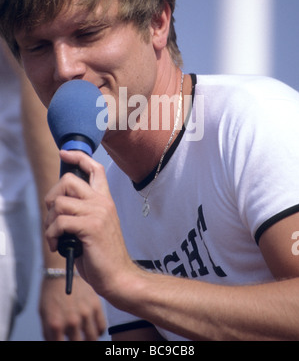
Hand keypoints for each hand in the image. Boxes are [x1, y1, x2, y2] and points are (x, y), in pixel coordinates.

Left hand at [39, 275, 105, 340]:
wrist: (60, 271)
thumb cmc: (50, 293)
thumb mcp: (43, 314)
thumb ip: (49, 333)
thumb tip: (57, 342)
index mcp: (56, 325)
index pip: (63, 347)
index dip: (65, 346)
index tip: (67, 341)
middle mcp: (72, 321)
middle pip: (80, 345)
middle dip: (78, 343)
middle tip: (77, 339)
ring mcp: (86, 313)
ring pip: (93, 338)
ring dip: (89, 340)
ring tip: (85, 337)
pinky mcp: (96, 305)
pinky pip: (102, 327)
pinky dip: (98, 331)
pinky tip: (93, 329)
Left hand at [44, 150, 136, 298]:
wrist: (118, 276)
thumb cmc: (102, 253)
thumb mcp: (93, 225)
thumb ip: (80, 210)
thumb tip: (56, 201)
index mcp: (105, 199)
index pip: (95, 168)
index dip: (78, 156)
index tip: (64, 154)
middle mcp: (102, 202)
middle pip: (69, 180)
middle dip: (52, 196)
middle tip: (53, 217)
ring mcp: (98, 213)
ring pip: (59, 202)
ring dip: (49, 222)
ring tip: (54, 236)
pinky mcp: (91, 227)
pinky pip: (59, 222)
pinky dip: (51, 235)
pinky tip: (58, 246)